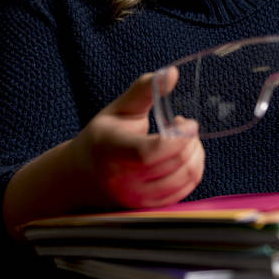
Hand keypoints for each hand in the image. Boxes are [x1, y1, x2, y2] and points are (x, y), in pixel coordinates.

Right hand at [69, 69, 203, 208]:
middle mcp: (122, 179)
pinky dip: (193, 170)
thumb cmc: (103, 137)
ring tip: (185, 140)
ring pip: (185, 178)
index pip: (149, 152)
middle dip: (190, 140)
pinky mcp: (148, 206)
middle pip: (174, 163)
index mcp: (111, 150)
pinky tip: (183, 156)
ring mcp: (136, 198)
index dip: (177, 138)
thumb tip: (172, 72)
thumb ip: (145, 89)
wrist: (82, 177)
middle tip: (185, 126)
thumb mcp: (118, 109)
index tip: (186, 121)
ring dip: (195, 154)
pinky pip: (185, 190)